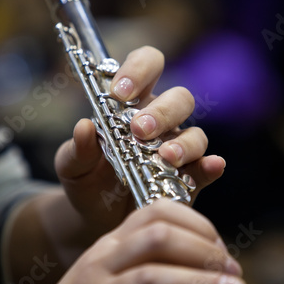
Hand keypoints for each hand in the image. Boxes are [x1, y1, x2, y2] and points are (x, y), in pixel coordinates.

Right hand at [24, 200, 244, 283]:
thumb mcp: (122, 272)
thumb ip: (160, 263)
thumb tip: (213, 266)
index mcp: (113, 242)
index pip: (157, 210)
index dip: (198, 223)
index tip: (220, 246)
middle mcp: (103, 261)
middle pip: (158, 237)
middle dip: (204, 250)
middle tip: (232, 271)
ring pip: (151, 277)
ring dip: (199, 282)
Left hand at [54, 46, 225, 236]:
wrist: (95, 217)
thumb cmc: (86, 180)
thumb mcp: (71, 165)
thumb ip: (77, 148)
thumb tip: (84, 126)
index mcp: (132, 104)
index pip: (147, 66)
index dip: (139, 70)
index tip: (120, 93)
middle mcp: (161, 122)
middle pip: (179, 99)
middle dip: (162, 111)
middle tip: (139, 130)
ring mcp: (178, 149)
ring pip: (196, 133)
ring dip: (183, 142)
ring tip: (164, 157)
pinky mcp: (190, 178)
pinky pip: (206, 168)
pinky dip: (211, 166)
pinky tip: (212, 166)